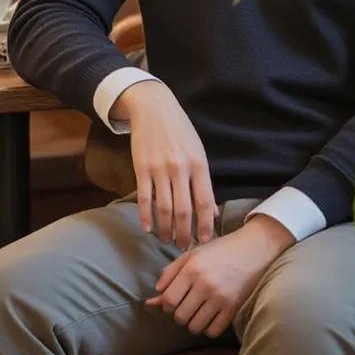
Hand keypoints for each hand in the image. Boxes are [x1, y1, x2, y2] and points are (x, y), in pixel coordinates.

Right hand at [111, 80, 216, 249]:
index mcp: (199, 164)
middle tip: (184, 247)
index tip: (205, 240)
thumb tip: (212, 210)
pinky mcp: (141, 168)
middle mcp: (180, 168)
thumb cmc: (180, 130)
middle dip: (185, 233)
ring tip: (167, 240)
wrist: (154, 107)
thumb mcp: (198, 151)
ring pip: (164, 208)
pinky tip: (148, 228)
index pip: (205, 201)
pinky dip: (146, 216)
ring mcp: (160, 169)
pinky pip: (144, 198)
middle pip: (184, 210)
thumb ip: (204, 181)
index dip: (206, 224)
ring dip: (166, 229)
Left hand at [146, 216, 294, 337]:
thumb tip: (155, 294)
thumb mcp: (194, 253)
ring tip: (198, 311)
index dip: (166, 304)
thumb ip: (171, 271)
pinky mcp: (233, 308)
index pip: (168, 300)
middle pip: (179, 316)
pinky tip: (210, 316)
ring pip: (194, 327)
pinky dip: (208, 328)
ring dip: (192, 322)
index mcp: (192, 268)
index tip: (173, 300)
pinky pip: (212, 331)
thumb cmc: (221, 249)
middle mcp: (205, 284)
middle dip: (179, 313)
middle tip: (186, 304)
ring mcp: (220, 297)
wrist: (253, 248)